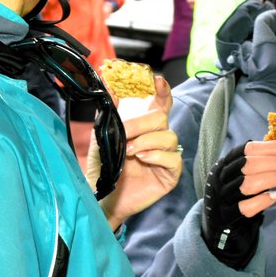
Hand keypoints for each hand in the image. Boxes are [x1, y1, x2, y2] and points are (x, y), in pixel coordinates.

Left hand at [93, 76, 182, 227]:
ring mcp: (166, 156)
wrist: (102, 195)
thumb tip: (111, 87)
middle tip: (125, 134)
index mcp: (145, 127)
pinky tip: (142, 158)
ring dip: (147, 140)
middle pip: (162, 118)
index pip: (160, 104)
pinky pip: (173, 159)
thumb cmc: (104, 167)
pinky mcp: (170, 175)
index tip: (157, 80)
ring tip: (130, 151)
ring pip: (168, 137)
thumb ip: (110, 113)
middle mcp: (158, 139)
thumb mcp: (103, 136)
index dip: (162, 91)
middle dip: (142, 123)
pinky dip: (157, 156)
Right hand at [200, 139, 275, 268]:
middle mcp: (219, 179)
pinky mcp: (226, 217)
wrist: (216, 225)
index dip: (271, 148)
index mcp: (223, 164)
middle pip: (247, 164)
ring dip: (272, 178)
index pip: (247, 149)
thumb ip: (258, 163)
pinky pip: (246, 207)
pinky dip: (264, 200)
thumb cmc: (234, 195)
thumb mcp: (238, 175)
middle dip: (274, 162)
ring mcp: (221, 198)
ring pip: (247, 184)